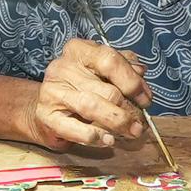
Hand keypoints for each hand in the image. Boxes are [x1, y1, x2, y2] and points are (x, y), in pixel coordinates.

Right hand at [20, 37, 151, 159]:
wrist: (44, 107)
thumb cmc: (78, 87)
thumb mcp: (100, 71)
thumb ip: (122, 68)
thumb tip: (141, 73)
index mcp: (78, 50)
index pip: (110, 60)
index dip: (132, 81)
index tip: (146, 99)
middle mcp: (62, 67)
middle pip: (106, 89)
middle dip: (130, 109)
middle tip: (140, 122)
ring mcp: (52, 92)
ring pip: (93, 107)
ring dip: (118, 122)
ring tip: (131, 132)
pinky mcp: (46, 116)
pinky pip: (76, 129)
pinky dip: (96, 137)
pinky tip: (108, 140)